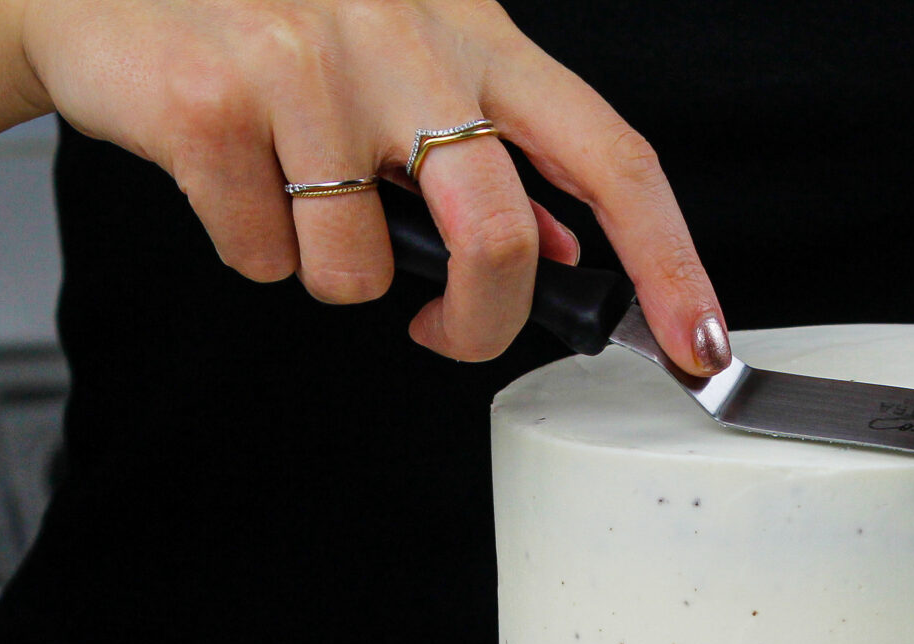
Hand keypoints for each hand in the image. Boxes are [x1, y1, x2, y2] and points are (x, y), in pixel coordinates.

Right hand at [16, 0, 726, 370]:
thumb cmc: (266, 21)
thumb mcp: (405, 55)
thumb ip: (487, 142)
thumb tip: (561, 245)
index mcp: (473, 33)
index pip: (610, 155)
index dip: (667, 259)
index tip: (699, 341)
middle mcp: (403, 38)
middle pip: (494, 236)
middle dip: (477, 325)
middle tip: (442, 333)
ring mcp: (307, 69)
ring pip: (357, 271)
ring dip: (324, 272)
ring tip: (288, 195)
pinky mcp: (214, 105)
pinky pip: (261, 257)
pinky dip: (246, 247)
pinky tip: (227, 177)